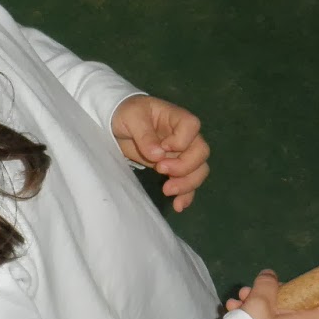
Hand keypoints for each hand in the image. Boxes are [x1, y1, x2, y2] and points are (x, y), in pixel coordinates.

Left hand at [110, 95, 209, 212]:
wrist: (117, 123)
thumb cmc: (127, 113)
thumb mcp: (131, 117)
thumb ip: (144, 134)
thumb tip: (158, 155)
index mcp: (176, 118)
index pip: (192, 126)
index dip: (181, 140)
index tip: (163, 146)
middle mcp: (184, 136)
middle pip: (201, 152)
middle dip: (184, 166)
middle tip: (160, 170)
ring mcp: (181, 153)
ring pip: (199, 170)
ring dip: (187, 183)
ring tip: (167, 191)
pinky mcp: (174, 169)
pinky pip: (188, 182)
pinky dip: (186, 195)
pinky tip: (178, 205)